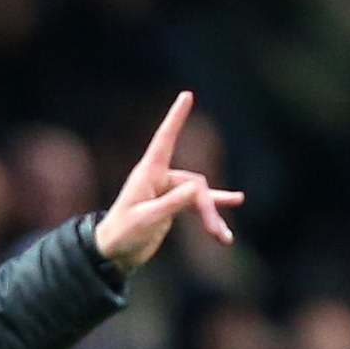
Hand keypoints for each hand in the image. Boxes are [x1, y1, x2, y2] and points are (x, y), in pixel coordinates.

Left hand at [92, 92, 243, 272]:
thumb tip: (198, 189)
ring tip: (225, 237)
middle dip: (207, 209)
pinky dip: (213, 210)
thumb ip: (172, 203)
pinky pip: (198, 204)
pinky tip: (235, 203)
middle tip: (215, 233)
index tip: (187, 95)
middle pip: (195, 184)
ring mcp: (168, 192)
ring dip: (212, 216)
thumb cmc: (123, 233)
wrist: (114, 253)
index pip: (165, 139)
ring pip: (199, 197)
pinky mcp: (173, 206)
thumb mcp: (147, 219)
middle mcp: (159, 178)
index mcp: (148, 174)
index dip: (176, 117)